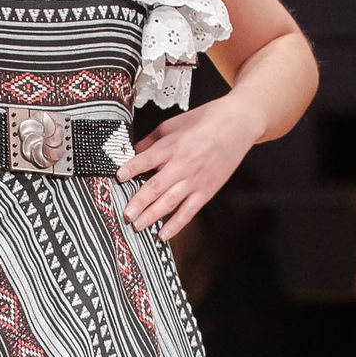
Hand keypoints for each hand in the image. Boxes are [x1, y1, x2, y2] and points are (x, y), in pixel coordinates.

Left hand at [116, 96, 256, 242]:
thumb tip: (134, 151)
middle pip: (155, 186)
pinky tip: (164, 234)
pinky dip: (176, 225)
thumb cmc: (205, 121)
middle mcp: (182, 165)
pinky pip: (189, 211)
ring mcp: (194, 181)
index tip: (118, 177)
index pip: (146, 160)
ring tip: (137, 226)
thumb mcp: (173, 124)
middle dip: (139, 202)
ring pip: (169, 202)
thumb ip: (152, 140)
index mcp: (171, 147)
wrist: (237, 125)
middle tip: (126, 214)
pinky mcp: (206, 191)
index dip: (131, 169)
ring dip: (152, 216)